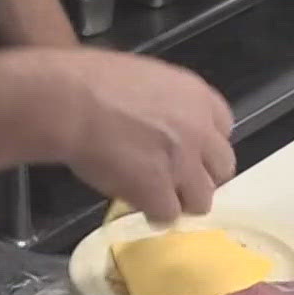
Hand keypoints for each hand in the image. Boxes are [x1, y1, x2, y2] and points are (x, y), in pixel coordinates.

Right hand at [45, 50, 236, 222]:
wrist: (69, 102)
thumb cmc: (92, 80)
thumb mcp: (145, 79)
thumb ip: (166, 104)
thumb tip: (160, 122)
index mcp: (197, 96)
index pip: (224, 129)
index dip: (204, 145)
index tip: (189, 152)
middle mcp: (199, 130)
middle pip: (222, 168)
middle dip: (200, 176)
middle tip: (174, 179)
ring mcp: (183, 164)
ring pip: (202, 199)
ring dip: (180, 200)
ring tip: (154, 197)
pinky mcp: (159, 192)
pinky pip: (168, 215)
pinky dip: (153, 214)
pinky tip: (137, 206)